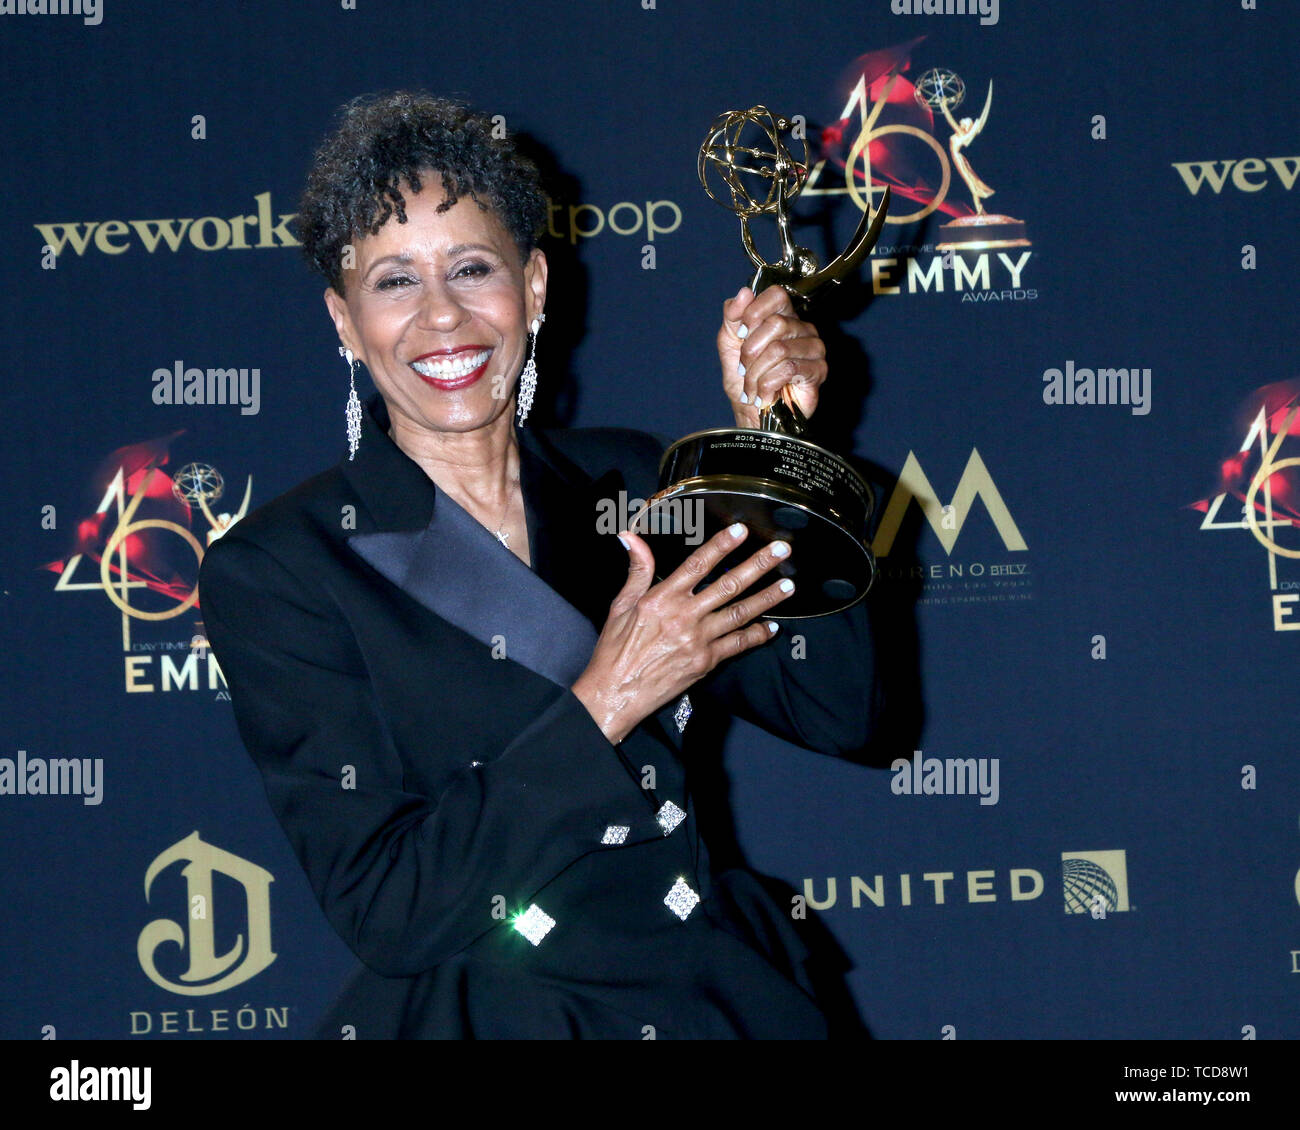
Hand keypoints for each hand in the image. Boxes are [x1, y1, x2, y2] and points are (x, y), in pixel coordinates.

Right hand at [572, 523, 794, 744]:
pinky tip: (772, 626)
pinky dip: (757, 635)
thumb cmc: (615, 651)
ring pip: (740, 613)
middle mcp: (684, 616)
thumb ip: (637, 570)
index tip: (742, 531)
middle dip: (758, 566)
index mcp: (662, 599)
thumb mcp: (620, 605)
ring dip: (767, 598)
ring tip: (789, 585)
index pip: (698, 565)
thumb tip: (631, 536)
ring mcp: (698, 640)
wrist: (616, 693)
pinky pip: (737, 644)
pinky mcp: (706, 661)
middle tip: (781, 552)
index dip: (721, 546)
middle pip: (728, 585)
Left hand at [718, 285, 827, 428]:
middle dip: (751, 351)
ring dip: (757, 373)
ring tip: (753, 387)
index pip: (776, 295)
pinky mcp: (818, 370)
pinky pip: (788, 369)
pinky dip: (768, 385)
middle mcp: (802, 328)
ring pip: (780, 349)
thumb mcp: (729, 344)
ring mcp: (814, 348)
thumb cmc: (744, 381)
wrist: (752, 415)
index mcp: (783, 316)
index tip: (741, 334)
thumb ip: (732, 317)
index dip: (754, 312)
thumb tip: (744, 293)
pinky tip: (766, 395)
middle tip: (744, 370)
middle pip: (776, 323)